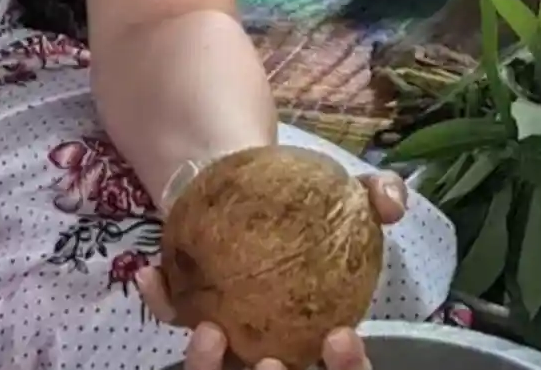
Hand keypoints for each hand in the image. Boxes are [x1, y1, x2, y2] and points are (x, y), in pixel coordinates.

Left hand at [136, 171, 408, 369]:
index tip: (340, 335)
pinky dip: (162, 301)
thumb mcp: (347, 199)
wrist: (248, 189)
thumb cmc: (304, 209)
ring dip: (208, 366)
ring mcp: (229, 341)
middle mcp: (273, 349)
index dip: (347, 369)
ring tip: (209, 330)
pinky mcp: (190, 315)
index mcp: (319, 336)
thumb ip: (375, 197)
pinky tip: (150, 274)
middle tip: (267, 365)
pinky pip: (173, 318)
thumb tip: (390, 202)